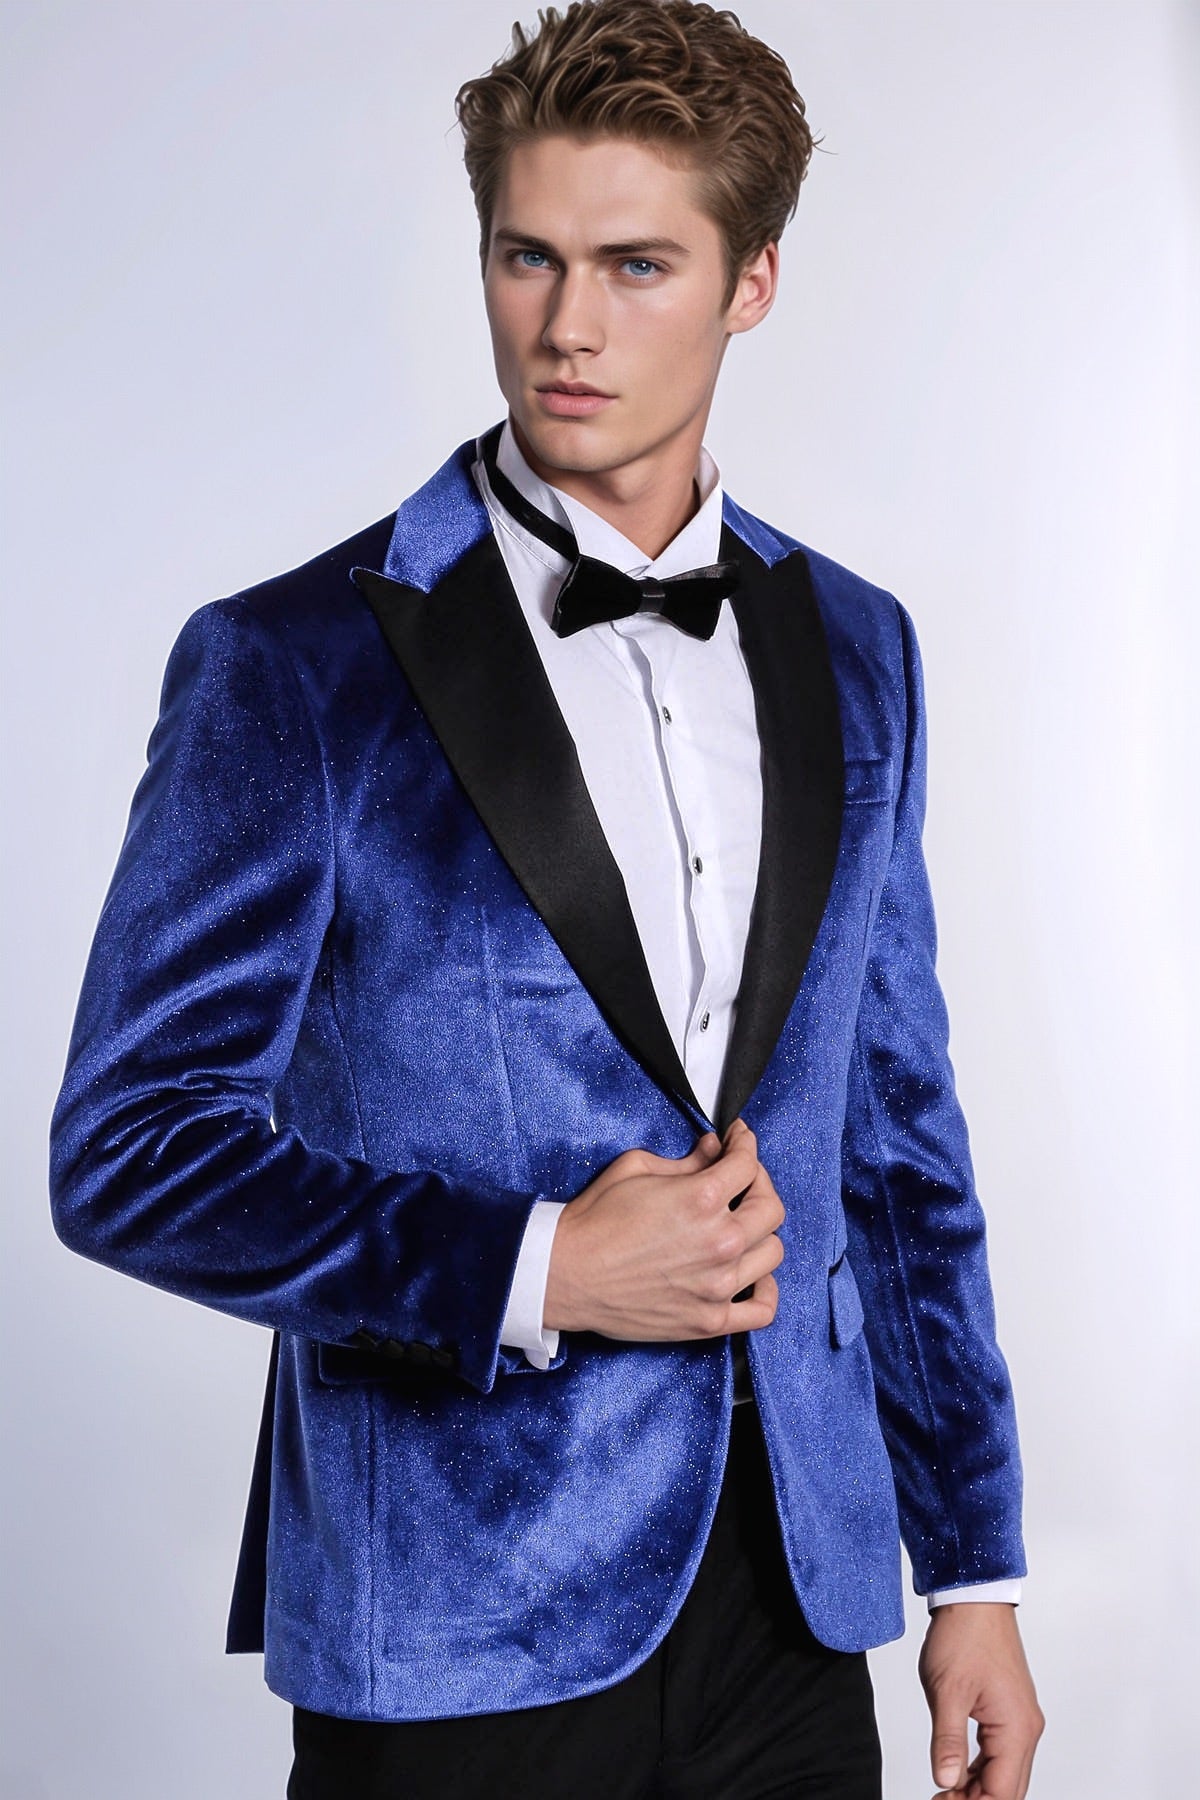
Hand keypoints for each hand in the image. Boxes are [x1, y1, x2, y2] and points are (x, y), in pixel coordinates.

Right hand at [543, 1118, 784, 1340]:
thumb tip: (715, 1150)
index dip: (745, 1143)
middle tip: (742, 1177)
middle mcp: (719, 1240)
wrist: (566, 1273)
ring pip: (773, 1252)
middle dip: (759, 1182)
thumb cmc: (594, 1219)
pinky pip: (762, 1310)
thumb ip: (686, 1160)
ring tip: (743, 1225)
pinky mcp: (709, 1319)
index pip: (748, 1163)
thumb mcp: (635, 1168)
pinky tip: (754, 1275)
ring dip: (762, 1232)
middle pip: (771, 1206)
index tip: (739, 1140)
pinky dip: (767, 1292)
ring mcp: (718, 1284)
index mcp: (702, 1198)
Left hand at [919, 1603, 1043, 1798]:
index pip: (1002, 1792)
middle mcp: (1026, 1728)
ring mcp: (1020, 1718)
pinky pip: (999, 1752)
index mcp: (1016, 1729)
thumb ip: (948, 1742)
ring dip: (977, 1787)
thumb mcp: (947, 1692)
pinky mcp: (1010, 1709)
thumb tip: (946, 1783)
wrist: (974, 1598)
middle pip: (1008, 1788)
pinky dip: (980, 1767)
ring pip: (1005, 1772)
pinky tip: (957, 1771)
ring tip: (945, 1792)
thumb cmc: (964, 1636)